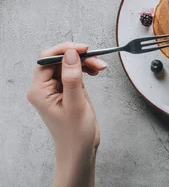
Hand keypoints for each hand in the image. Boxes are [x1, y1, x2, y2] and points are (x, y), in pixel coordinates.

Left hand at [27, 42, 106, 186]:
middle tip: (97, 59)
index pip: (47, 59)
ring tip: (100, 67)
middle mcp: (45, 87)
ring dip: (85, 61)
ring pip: (69, 64)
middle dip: (79, 56)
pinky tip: (96, 71)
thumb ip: (72, 77)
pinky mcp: (67, 89)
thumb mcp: (75, 104)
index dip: (65, 50)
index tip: (83, 49)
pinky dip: (86, 68)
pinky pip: (75, 71)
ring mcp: (56, 88)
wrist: (80, 149)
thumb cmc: (75, 133)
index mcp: (39, 91)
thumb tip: (70, 54)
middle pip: (59, 59)